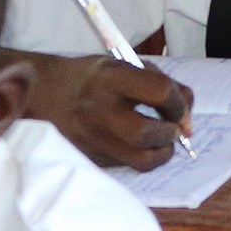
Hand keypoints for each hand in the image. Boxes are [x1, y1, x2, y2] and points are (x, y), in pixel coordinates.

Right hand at [22, 53, 189, 170]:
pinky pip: (127, 165)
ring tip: (161, 141)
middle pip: (146, 133)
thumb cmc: (92, 78)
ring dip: (161, 152)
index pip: (159, 92)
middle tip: (173, 129)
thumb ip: (161, 83)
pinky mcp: (89, 158)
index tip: (178, 107)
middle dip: (170, 133)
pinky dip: (141, 157)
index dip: (178, 103)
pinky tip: (137, 145)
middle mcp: (98, 108)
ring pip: (140, 160)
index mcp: (110, 77)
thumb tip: (188, 117)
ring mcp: (91, 137)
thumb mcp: (123, 66)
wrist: (42, 93)